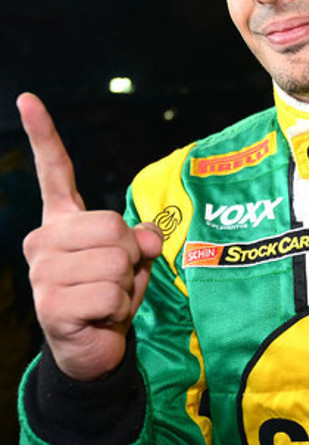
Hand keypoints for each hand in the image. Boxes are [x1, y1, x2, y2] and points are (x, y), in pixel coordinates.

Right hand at [18, 93, 162, 381]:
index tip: (28, 99)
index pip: (55, 172)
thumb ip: (138, 236)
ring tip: (108, 298)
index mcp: (63, 222)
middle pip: (113, 226)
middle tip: (117, 277)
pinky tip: (100, 318)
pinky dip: (120, 308)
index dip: (43, 134)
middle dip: (130, 255)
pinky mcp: (49, 304)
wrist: (94, 346)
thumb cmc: (112, 293)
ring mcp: (42, 272)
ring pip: (116, 261)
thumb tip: (143, 240)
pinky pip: (112, 294)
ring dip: (127, 285)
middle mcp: (44, 240)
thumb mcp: (132, 256)